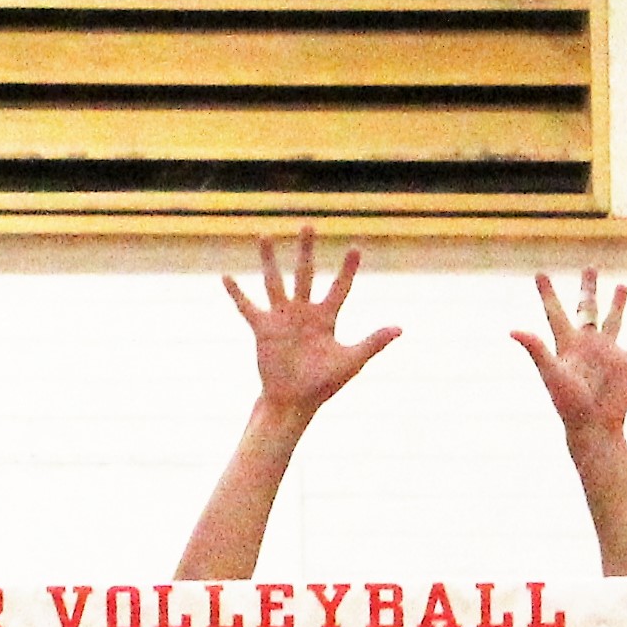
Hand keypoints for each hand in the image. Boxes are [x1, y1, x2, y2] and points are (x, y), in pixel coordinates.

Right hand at [223, 230, 398, 419]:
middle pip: (305, 273)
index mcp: (326, 318)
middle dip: (307, 250)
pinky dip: (236, 293)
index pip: (340, 288)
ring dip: (269, 259)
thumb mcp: (351, 361)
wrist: (294, 401)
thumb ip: (373, 342)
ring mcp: (282, 318)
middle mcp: (303, 312)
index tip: (355, 248)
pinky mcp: (263, 329)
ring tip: (264, 235)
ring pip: (275, 281)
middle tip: (308, 224)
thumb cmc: (323, 384)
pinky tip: (226, 277)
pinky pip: (247, 307)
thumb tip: (400, 328)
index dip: (347, 269)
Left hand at [510, 270, 626, 438]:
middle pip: (587, 310)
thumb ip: (536, 349)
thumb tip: (513, 331)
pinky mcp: (626, 366)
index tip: (540, 274)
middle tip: (590, 268)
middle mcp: (587, 344)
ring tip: (623, 286)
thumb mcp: (552, 373)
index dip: (547, 294)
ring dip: (618, 305)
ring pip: (614, 322)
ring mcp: (608, 354)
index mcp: (567, 344)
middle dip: (589, 289)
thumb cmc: (568, 403)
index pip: (555, 312)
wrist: (592, 425)